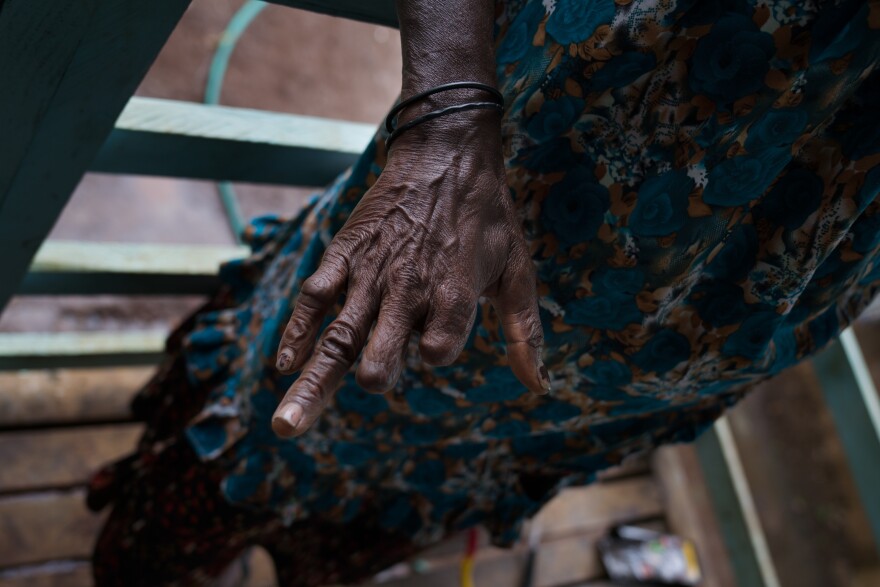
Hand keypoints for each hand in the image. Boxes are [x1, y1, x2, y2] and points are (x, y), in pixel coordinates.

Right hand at [271, 114, 548, 437]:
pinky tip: (284, 364)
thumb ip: (524, 330)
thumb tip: (538, 386)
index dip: (437, 351)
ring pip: (337, 338)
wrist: (445, 152)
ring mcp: (371, 274)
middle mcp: (408, 290)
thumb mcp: (517, 269)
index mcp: (452, 294)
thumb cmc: (486, 217)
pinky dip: (297, 332)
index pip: (438, 350)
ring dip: (312, 384)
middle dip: (372, 379)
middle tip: (349, 404)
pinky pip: (314, 298)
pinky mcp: (344, 254)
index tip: (437, 343)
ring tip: (284, 425)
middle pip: (379, 355)